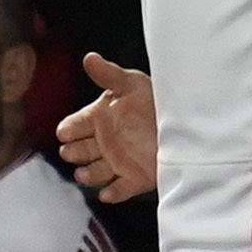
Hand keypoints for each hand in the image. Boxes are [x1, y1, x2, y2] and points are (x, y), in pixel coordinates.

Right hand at [54, 49, 155, 202]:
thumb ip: (108, 74)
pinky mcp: (135, 178)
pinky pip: (120, 189)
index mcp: (100, 119)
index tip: (64, 131)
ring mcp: (118, 161)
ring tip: (83, 173)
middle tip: (70, 151)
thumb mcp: (131, 84)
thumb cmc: (155, 98)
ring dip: (88, 174)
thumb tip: (89, 57)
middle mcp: (106, 142)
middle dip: (74, 152)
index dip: (69, 129)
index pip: (75, 125)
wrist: (186, 120)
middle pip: (81, 150)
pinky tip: (106, 193)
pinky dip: (113, 193)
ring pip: (96, 172)